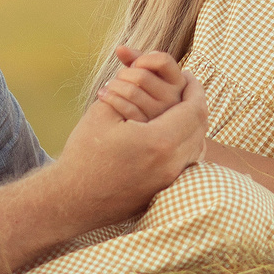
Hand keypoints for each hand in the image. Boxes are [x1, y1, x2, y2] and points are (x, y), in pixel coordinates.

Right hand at [56, 67, 205, 223]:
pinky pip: (187, 161)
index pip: (193, 108)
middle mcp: (172, 163)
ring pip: (197, 145)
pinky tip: (173, 131)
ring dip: (193, 122)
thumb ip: (130, 90)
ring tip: (180, 107)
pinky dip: (186, 142)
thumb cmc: (84, 153)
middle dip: (196, 102)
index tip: (188, 75)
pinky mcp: (164, 190)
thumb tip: (146, 74)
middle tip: (187, 87)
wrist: (72, 200)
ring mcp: (170, 180)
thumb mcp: (103, 112)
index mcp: (159, 141)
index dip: (194, 87)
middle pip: (200, 126)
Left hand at [95, 46, 187, 122]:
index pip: (163, 60)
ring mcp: (160, 114)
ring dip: (114, 85)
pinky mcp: (146, 127)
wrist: (142, 125)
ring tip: (109, 85)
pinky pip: (125, 108)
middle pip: (142, 75)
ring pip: (131, 91)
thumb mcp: (147, 74)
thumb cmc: (145, 92)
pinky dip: (110, 98)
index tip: (135, 63)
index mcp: (178, 82)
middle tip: (118, 77)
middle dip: (124, 73)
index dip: (144, 58)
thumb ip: (136, 58)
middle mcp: (173, 99)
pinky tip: (103, 95)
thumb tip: (119, 48)